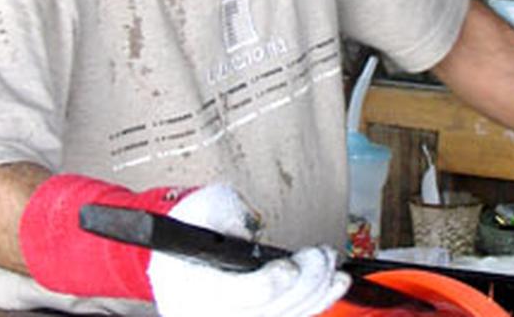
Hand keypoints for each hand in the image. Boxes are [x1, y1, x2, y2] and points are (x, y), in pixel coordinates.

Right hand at [149, 184, 351, 316]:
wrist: (178, 256)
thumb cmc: (192, 228)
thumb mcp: (203, 207)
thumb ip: (225, 215)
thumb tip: (246, 234)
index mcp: (194, 289)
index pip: (240, 295)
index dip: (271, 283)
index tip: (291, 264)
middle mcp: (213, 315)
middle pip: (271, 309)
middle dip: (306, 281)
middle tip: (321, 255)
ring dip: (317, 290)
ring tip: (331, 263)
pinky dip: (316, 300)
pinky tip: (334, 282)